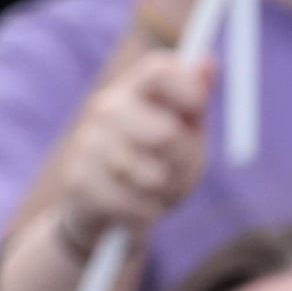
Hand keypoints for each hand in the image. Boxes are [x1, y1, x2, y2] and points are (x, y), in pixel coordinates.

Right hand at [0, 44, 212, 290]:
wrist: (95, 229)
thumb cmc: (148, 176)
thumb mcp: (180, 138)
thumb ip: (191, 102)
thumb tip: (208, 60)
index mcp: (130, 95)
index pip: (160, 70)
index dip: (183, 85)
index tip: (196, 105)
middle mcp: (103, 116)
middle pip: (154, 122)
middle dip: (178, 152)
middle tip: (178, 171)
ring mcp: (89, 153)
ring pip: (144, 164)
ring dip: (162, 188)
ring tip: (155, 195)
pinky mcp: (84, 193)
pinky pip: (131, 201)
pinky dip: (145, 215)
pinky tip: (137, 216)